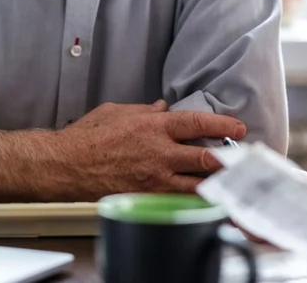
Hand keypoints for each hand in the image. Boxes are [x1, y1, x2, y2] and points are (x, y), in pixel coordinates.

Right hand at [55, 100, 246, 195]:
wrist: (66, 165)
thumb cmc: (88, 136)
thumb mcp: (119, 111)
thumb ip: (145, 110)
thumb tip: (162, 107)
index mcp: (153, 127)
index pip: (197, 124)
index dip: (221, 126)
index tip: (238, 128)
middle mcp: (158, 153)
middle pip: (203, 158)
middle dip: (226, 159)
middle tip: (240, 159)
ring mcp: (153, 178)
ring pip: (194, 184)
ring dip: (213, 182)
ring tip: (228, 180)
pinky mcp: (145, 195)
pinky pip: (175, 198)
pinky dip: (191, 197)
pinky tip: (202, 196)